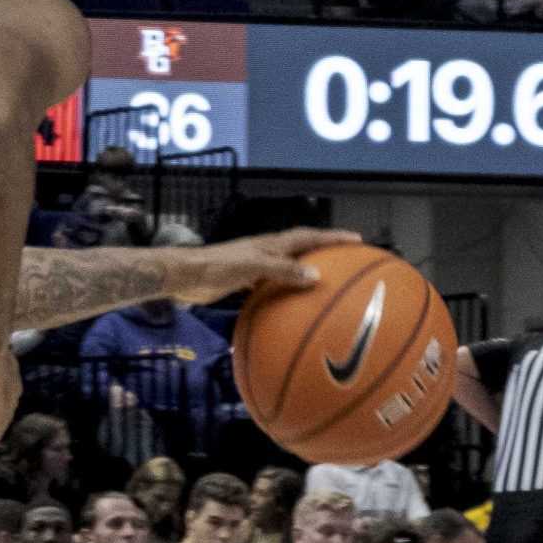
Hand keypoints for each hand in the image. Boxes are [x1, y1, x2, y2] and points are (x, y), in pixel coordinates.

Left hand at [165, 227, 362, 304]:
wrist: (185, 275)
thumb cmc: (217, 267)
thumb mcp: (252, 267)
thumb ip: (282, 271)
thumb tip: (316, 277)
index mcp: (272, 243)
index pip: (309, 237)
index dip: (333, 237)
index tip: (358, 240)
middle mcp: (267, 251)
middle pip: (302, 248)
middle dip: (326, 251)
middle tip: (348, 259)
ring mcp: (256, 265)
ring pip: (289, 266)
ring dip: (307, 271)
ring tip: (327, 282)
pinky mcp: (245, 280)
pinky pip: (273, 284)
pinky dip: (286, 291)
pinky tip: (293, 306)